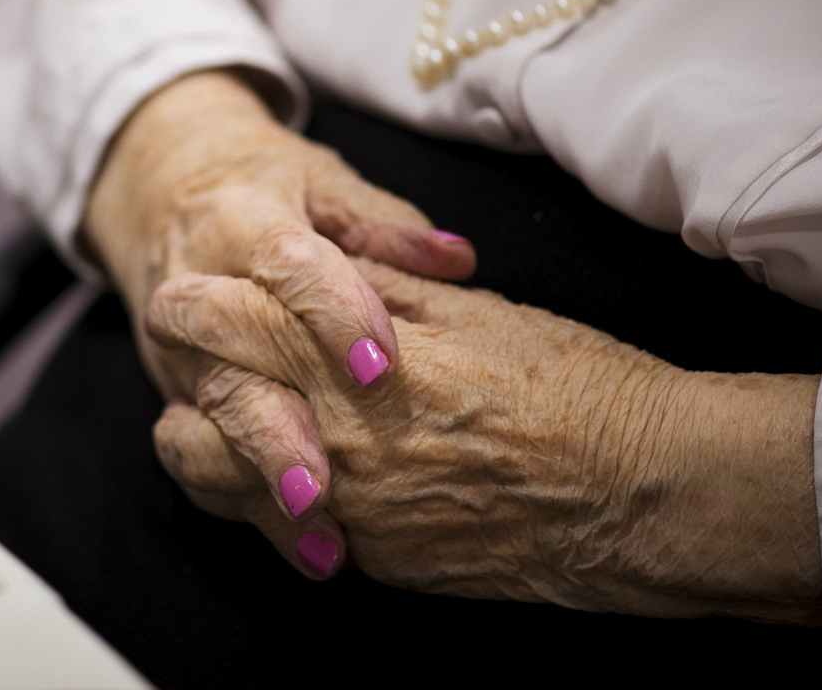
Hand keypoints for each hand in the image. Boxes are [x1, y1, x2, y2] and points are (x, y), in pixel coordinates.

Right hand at [83, 70, 473, 574]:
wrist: (166, 194)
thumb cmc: (270, 190)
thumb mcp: (324, 184)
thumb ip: (385, 223)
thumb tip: (456, 259)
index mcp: (243, 223)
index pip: (284, 264)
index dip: (332, 311)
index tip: (382, 363)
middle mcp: (197, 293)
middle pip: (225, 366)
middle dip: (272, 430)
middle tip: (324, 482)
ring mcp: (180, 357)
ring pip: (204, 431)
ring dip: (260, 490)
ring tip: (325, 543)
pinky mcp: (177, 398)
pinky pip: (201, 463)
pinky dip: (251, 510)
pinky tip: (311, 552)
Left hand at [148, 258, 821, 623]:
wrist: (637, 493)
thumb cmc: (568, 383)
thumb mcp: (469, 306)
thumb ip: (375, 285)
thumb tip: (317, 262)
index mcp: (347, 363)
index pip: (227, 325)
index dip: (194, 305)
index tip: (184, 293)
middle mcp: (331, 443)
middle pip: (198, 418)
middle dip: (184, 381)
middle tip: (195, 357)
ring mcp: (349, 512)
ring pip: (221, 489)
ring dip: (209, 449)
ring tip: (229, 420)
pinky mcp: (376, 561)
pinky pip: (286, 535)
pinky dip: (271, 501)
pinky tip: (300, 474)